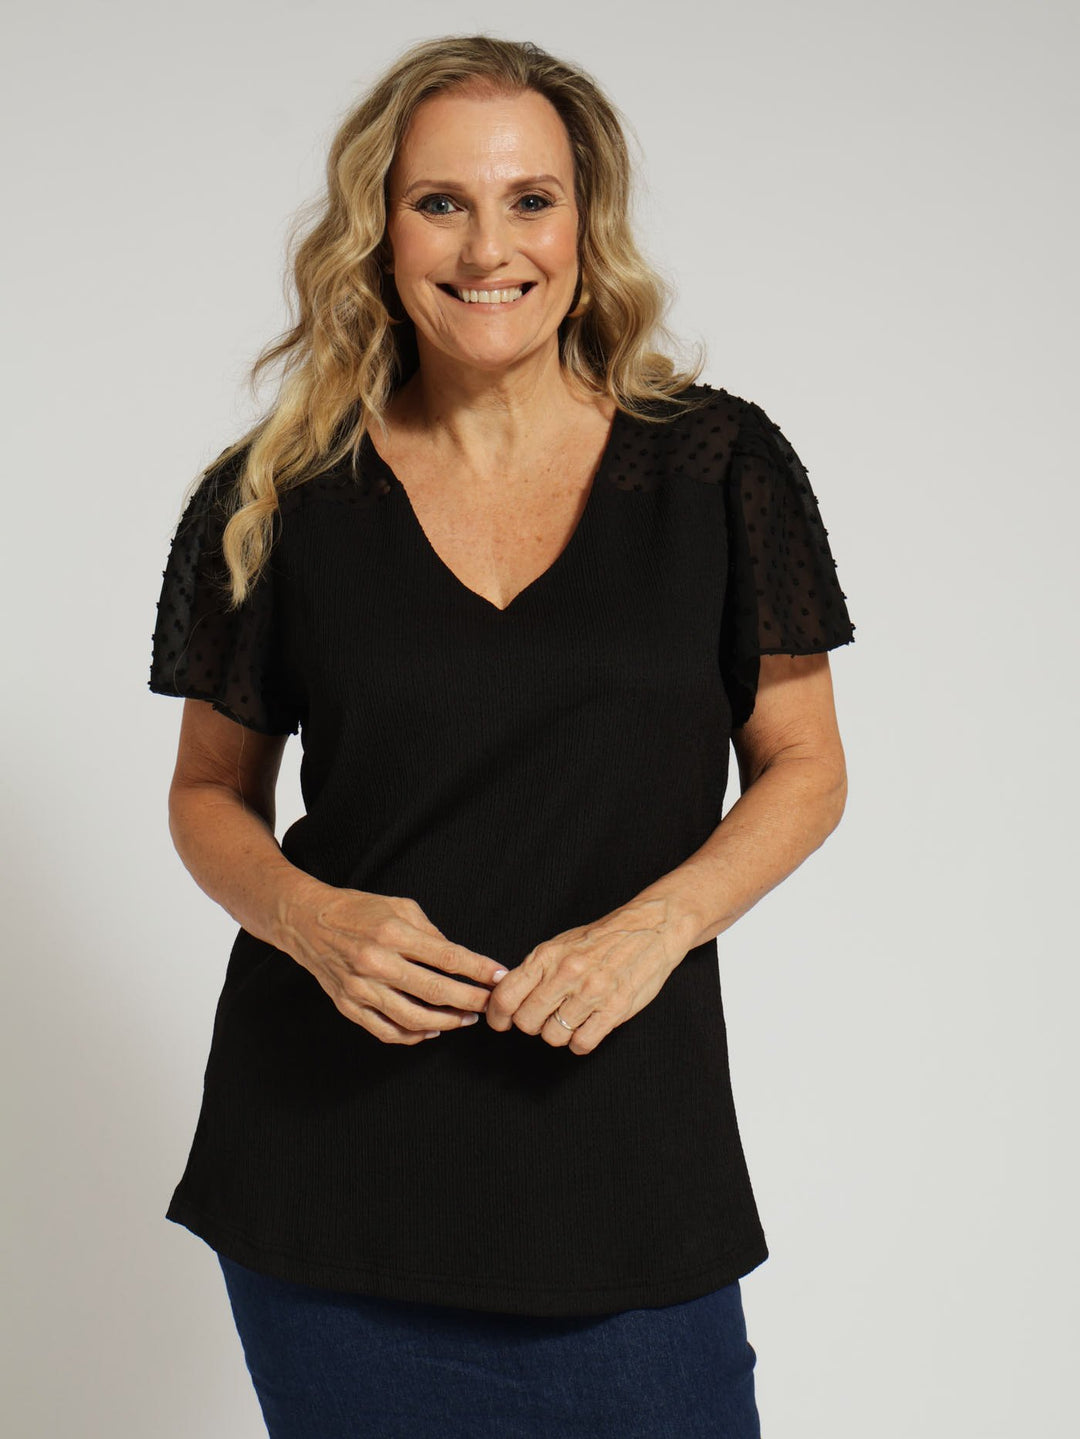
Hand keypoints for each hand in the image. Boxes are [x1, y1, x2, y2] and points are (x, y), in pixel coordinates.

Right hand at [280, 880, 507, 1044]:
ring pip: (413, 1018)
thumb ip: (430, 933)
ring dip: (446, 1023)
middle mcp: (376, 962)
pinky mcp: (348, 1005)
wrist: (307, 921)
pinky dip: (413, 1036)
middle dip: (470, 1001)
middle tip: (491, 1004)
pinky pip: (386, 1030)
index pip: (447, 957)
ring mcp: (360, 987)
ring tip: (466, 1020)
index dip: (478, 970)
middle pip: (435, 991)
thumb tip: (459, 960)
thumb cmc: (358, 909)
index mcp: (393, 932)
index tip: (500, 976)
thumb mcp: (399, 907)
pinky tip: (431, 1030)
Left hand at [484, 896, 691, 1054]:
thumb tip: (504, 994)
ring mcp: (592, 992)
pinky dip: (579, 1043)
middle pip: (527, 1022)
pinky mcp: (615, 1009)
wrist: (650, 929)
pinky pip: (581, 1043)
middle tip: (543, 1017)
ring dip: (558, 1034)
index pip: (506, 996)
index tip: (501, 1022)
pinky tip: (586, 1028)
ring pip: (553, 1036)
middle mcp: (567, 973)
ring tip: (570, 1019)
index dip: (497, 1016)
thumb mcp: (560, 944)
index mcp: (548, 955)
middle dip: (531, 1025)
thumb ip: (534, 970)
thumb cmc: (602, 938)